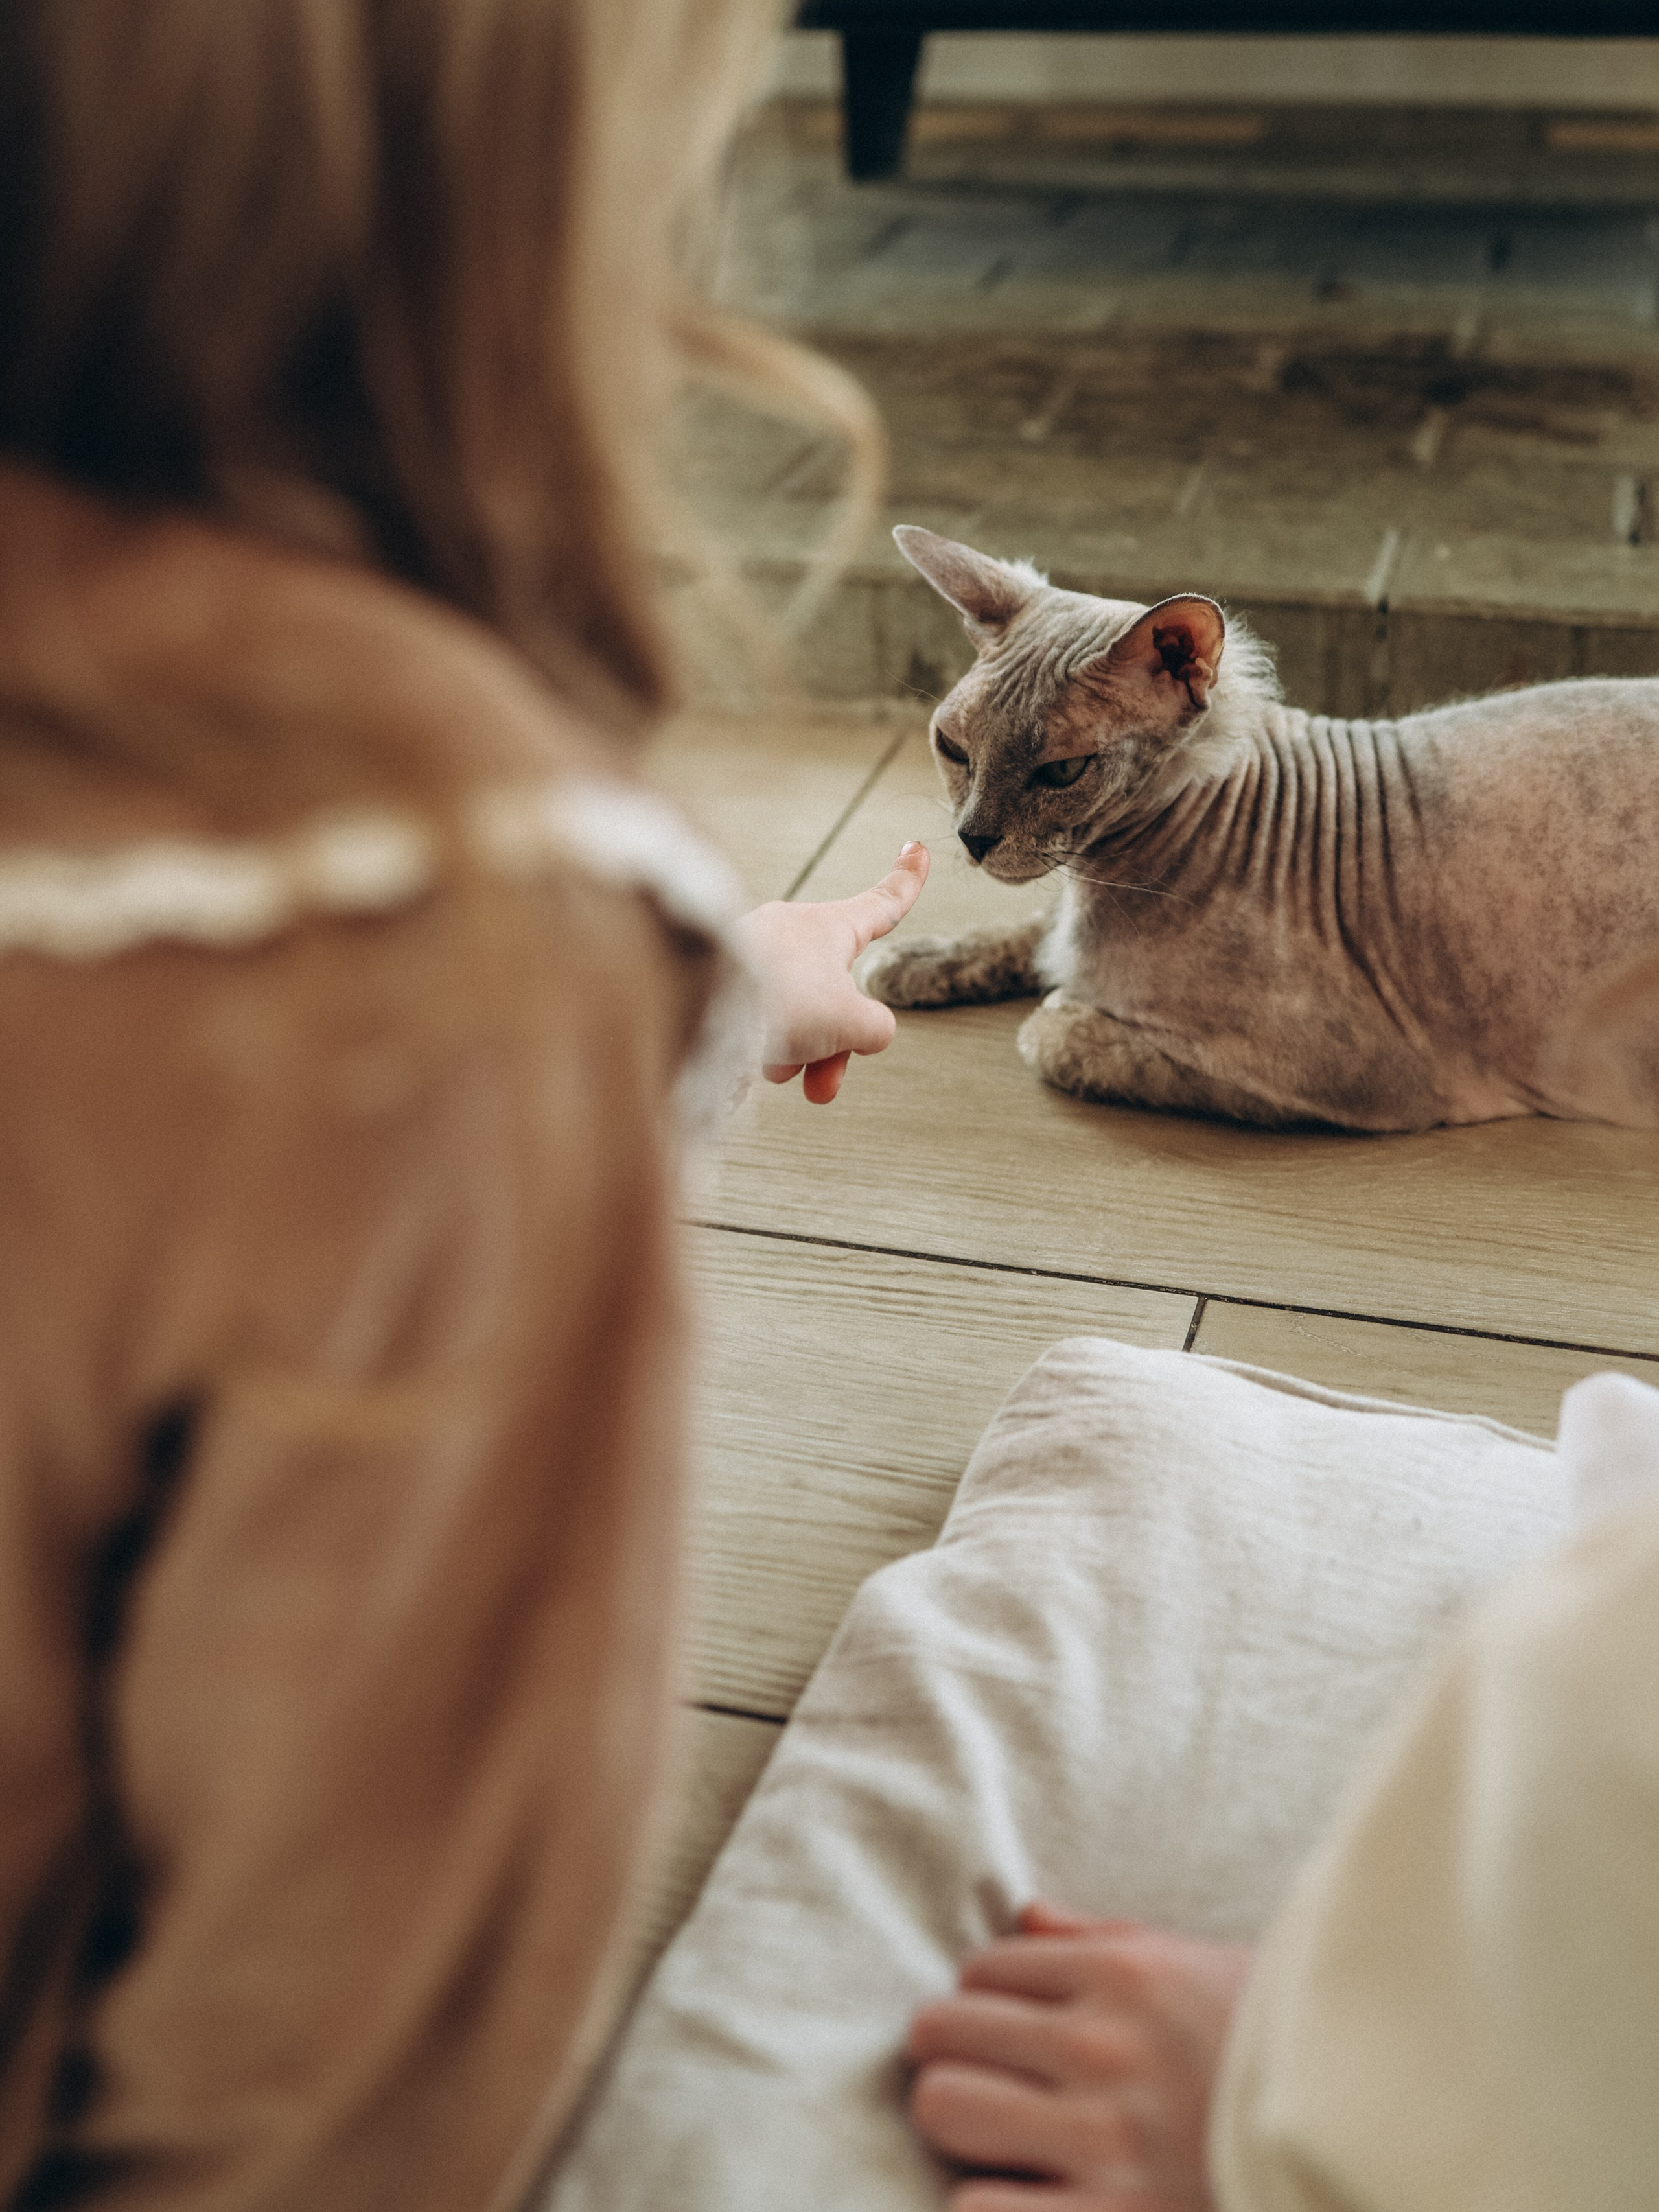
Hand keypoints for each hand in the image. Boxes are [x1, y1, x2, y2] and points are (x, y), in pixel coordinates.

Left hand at [732, 842, 928, 1103]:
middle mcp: (792, 930)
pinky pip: (759, 1013)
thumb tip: (860, 1034)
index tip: (915, 849)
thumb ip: (875, 1027)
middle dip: (834, 1043)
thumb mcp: (852, 1021)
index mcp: (832, 925)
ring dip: (798, 1050)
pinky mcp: (721, 974)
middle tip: (824, 1085)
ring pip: (796, 1010)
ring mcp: (755, 950)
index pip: (882, 903)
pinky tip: (751, 1059)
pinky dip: (764, 1041)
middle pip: (835, 991)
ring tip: (780, 1069)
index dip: (907, 882)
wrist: (700, 1007)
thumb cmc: (782, 1000)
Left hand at [906, 1903, 1251, 2209]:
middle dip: (953, 2059)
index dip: (987, 2005)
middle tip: (986, 2087)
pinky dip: (985, 2210)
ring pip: (944, 2109)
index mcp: (1125, 1974)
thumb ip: (1105, 1938)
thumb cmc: (1281, 2051)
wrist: (1372, 2128)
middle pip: (941, 2034)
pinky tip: (1019, 2202)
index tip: (1013, 2035)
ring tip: (996, 2147)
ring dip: (960, 2131)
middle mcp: (1103, 2047)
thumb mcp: (1203, 1970)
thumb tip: (1024, 1915)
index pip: (982, 1969)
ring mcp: (1105, 2140)